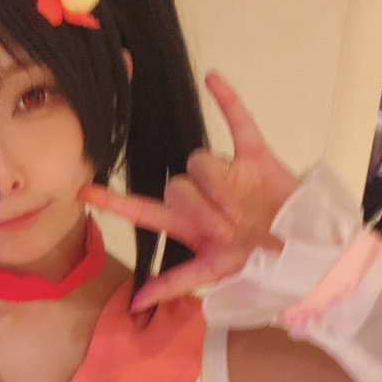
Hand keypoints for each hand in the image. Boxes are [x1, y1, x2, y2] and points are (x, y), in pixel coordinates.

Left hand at [80, 72, 301, 310]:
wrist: (301, 251)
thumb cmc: (256, 264)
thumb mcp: (213, 275)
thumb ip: (175, 284)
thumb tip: (136, 303)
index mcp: (184, 222)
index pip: (140, 208)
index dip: (112, 201)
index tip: (80, 191)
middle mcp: (198, 195)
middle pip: (175, 184)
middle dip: (200, 208)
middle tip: (227, 230)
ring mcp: (225, 173)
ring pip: (201, 162)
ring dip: (219, 188)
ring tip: (242, 213)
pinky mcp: (253, 156)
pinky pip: (238, 123)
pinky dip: (227, 101)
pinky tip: (212, 77)